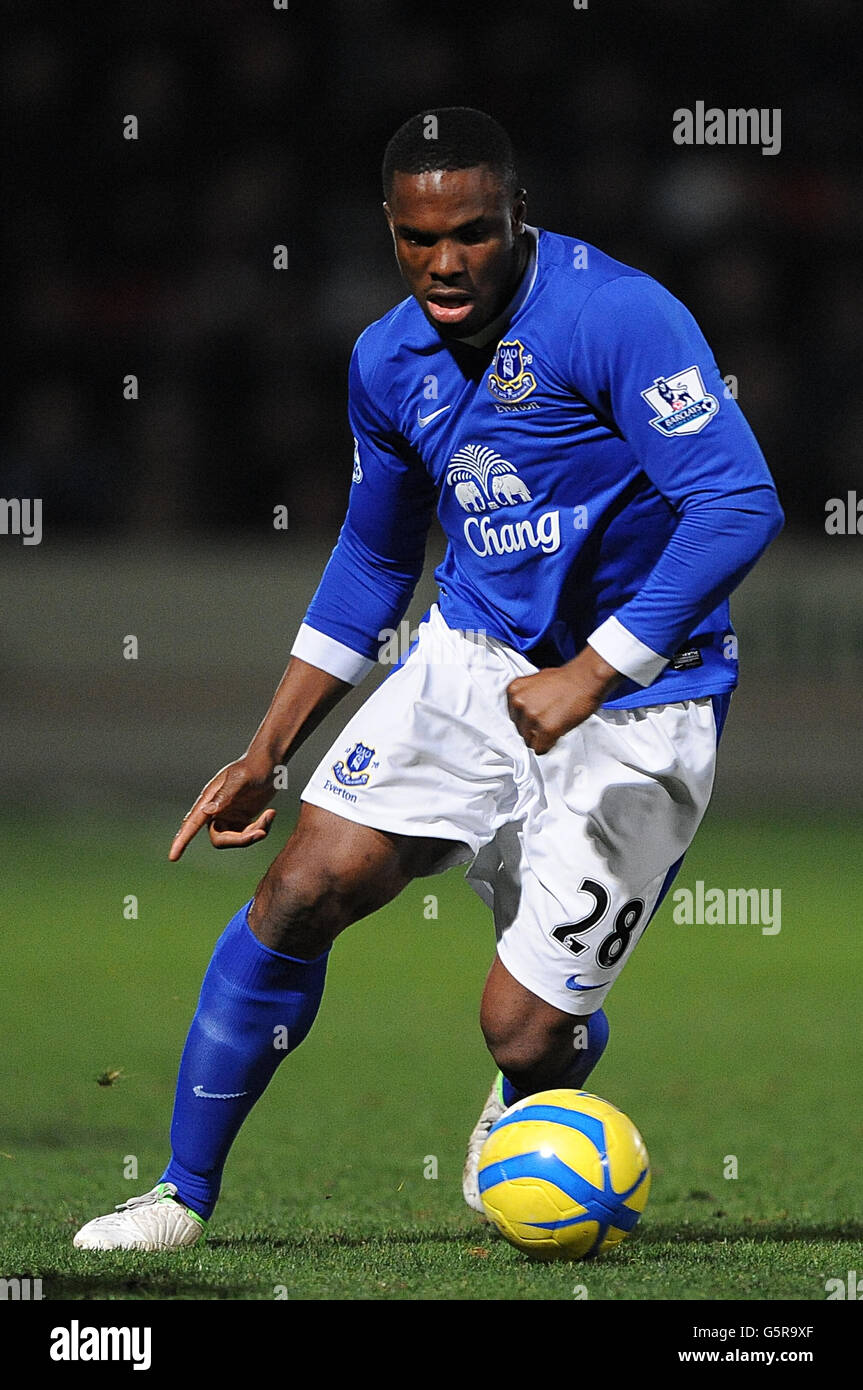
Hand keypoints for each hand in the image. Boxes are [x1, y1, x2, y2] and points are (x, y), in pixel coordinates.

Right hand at [169, 757, 278, 860]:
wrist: (270, 763)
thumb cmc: (254, 766)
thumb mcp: (241, 779)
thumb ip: (224, 795)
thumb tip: (206, 811)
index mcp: (209, 799)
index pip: (192, 823)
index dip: (182, 841)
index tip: (173, 857)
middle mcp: (216, 810)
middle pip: (219, 839)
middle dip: (241, 839)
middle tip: (261, 832)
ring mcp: (229, 815)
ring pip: (236, 839)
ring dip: (254, 832)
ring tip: (270, 815)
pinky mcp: (242, 819)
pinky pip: (248, 835)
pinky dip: (261, 829)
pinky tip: (270, 814)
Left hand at [506, 646, 621, 753]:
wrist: (587, 678)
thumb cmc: (568, 679)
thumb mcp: (538, 681)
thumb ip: (527, 697)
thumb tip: (526, 710)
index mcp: (514, 690)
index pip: (514, 716)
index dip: (528, 719)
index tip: (539, 717)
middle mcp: (519, 703)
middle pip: (520, 730)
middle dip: (534, 728)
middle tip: (551, 718)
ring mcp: (532, 716)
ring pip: (529, 741)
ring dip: (542, 737)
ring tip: (556, 722)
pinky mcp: (546, 729)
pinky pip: (541, 749)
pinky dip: (549, 744)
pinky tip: (558, 731)